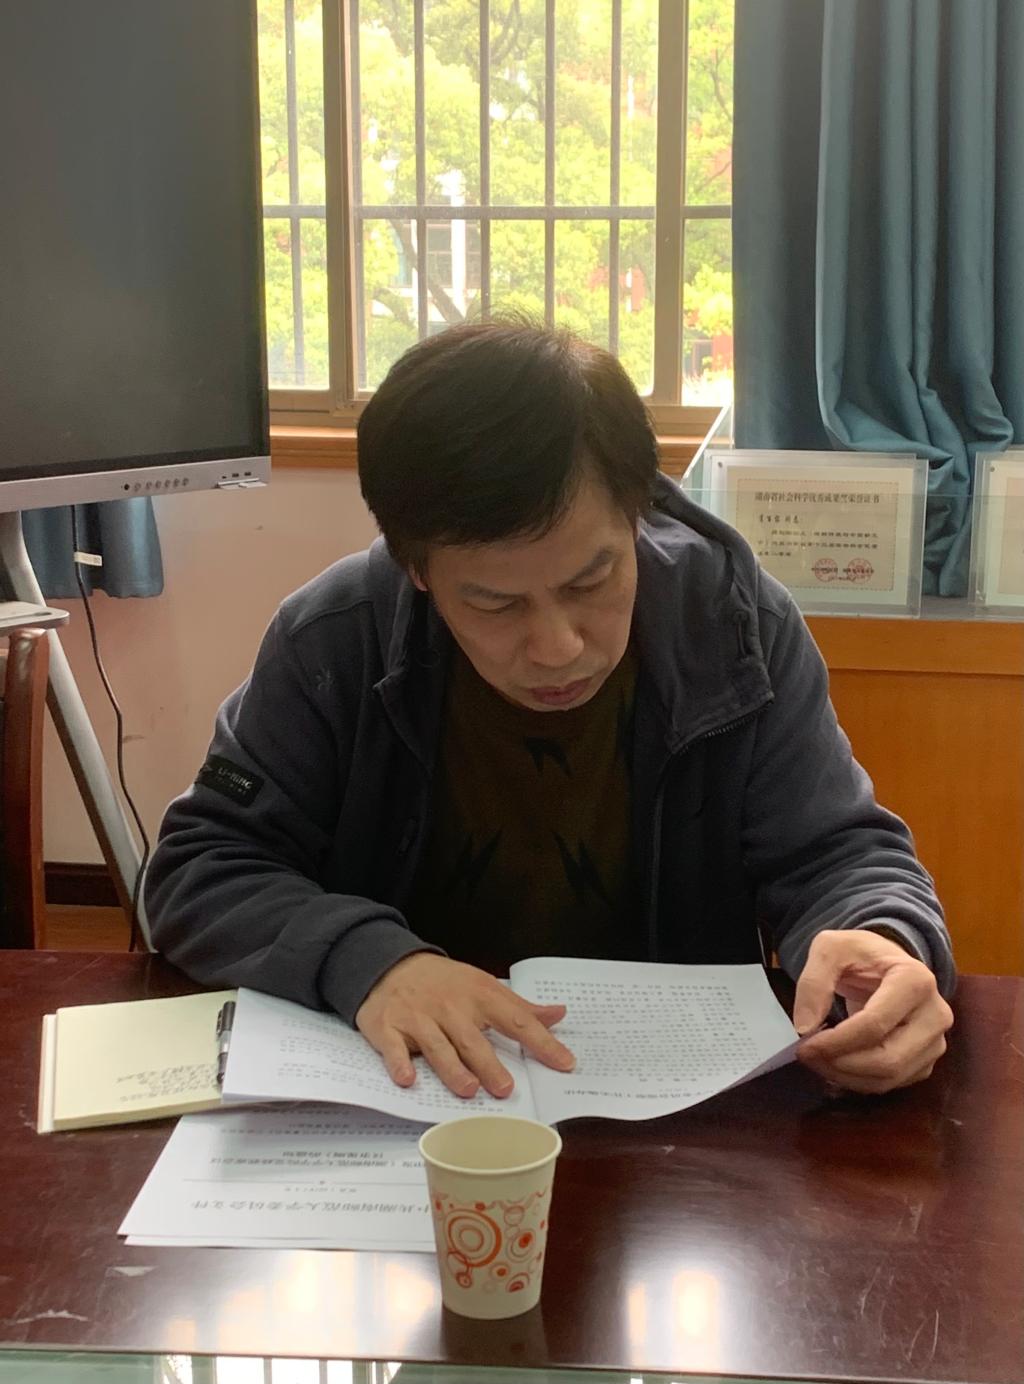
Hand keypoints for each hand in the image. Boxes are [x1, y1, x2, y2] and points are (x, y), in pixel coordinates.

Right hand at [355, 952, 575, 1098]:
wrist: (391, 965)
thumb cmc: (444, 983)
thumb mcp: (483, 986)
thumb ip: (520, 1007)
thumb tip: (558, 1014)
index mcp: (479, 995)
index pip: (516, 1020)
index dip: (542, 1042)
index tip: (564, 1062)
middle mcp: (450, 1007)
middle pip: (472, 1039)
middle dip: (489, 1064)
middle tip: (506, 1088)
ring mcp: (418, 1018)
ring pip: (437, 1046)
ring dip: (452, 1068)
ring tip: (468, 1089)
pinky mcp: (389, 1028)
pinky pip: (394, 1048)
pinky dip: (399, 1063)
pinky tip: (408, 1079)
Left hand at [793, 929, 952, 1093]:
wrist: (885, 962)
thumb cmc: (860, 954)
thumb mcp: (830, 949)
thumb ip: (813, 982)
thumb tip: (805, 1027)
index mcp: (915, 980)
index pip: (875, 1025)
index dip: (837, 1041)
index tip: (804, 1044)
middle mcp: (935, 1014)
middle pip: (888, 1059)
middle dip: (841, 1064)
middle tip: (806, 1055)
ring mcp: (936, 1042)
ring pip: (890, 1077)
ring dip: (847, 1076)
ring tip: (817, 1060)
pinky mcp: (926, 1061)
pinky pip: (892, 1083)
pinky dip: (859, 1080)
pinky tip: (836, 1064)